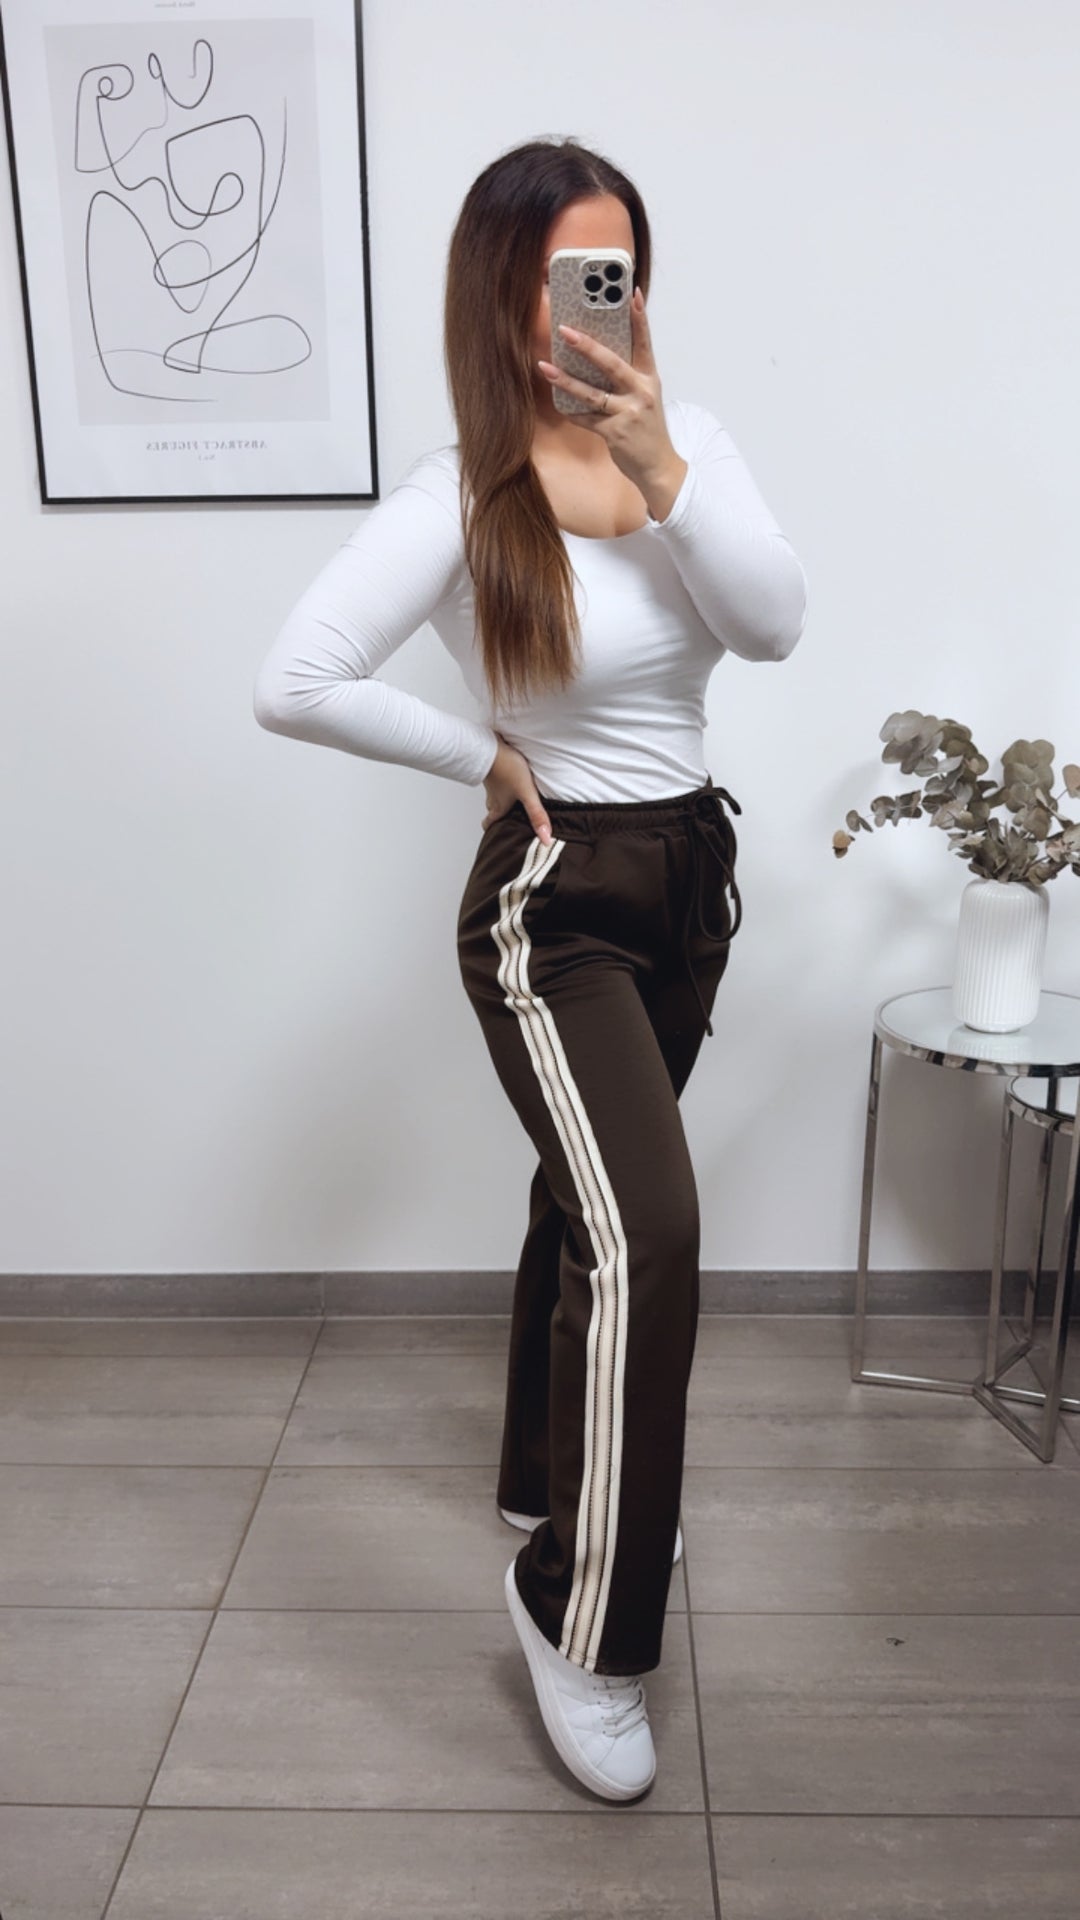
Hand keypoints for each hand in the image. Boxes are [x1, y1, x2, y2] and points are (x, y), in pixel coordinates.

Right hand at [482, 734, 552, 844]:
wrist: (490, 745)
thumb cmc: (506, 768)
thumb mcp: (527, 793)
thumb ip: (537, 815)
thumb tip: (545, 839)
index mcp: (499, 806)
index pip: (490, 824)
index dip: (493, 830)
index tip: (497, 836)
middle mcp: (492, 796)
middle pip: (492, 810)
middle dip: (498, 816)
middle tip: (507, 819)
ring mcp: (491, 782)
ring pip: (494, 794)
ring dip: (501, 798)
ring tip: (513, 798)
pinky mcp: (492, 768)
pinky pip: (496, 779)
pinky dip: (502, 782)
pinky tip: (511, 776)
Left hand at [536, 289, 687, 512]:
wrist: (658, 466)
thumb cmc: (647, 428)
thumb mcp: (645, 397)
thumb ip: (627, 376)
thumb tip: (598, 355)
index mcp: (649, 378)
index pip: (644, 342)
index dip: (639, 318)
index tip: (632, 294)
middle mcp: (641, 392)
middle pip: (611, 364)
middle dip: (587, 346)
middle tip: (565, 331)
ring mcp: (628, 413)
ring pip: (592, 393)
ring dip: (565, 380)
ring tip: (545, 367)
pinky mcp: (615, 433)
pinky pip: (585, 418)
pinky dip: (570, 410)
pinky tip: (555, 400)